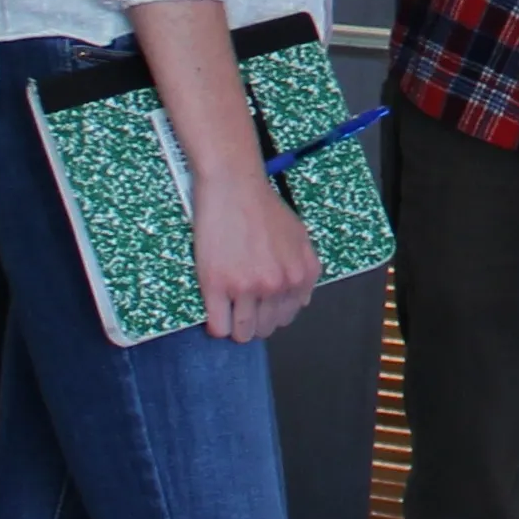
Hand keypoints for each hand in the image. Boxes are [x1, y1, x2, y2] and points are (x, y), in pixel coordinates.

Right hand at [189, 168, 320, 344]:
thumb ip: (304, 269)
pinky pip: (218, 326)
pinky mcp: (217, 285)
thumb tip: (302, 300)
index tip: (258, 308)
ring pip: (242, 333)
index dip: (270, 314)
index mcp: (300, 275)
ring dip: (235, 328)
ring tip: (227, 313)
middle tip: (241, 308)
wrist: (233, 186)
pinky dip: (216, 326)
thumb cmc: (262, 206)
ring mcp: (247, 287)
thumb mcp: (299, 236)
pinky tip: (214, 313)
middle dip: (253, 322)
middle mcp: (277, 285)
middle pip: (265, 328)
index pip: (286, 317)